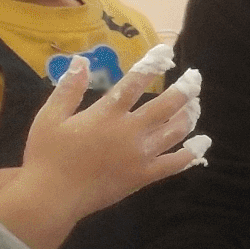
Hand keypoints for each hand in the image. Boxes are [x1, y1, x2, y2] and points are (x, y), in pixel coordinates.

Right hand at [0, 60, 198, 248]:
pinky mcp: (145, 176)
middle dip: (184, 89)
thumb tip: (81, 61)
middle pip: (166, 105)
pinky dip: (192, 152)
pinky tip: (202, 143)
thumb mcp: (49, 117)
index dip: (152, 65)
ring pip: (176, 131)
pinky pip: (176, 163)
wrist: (53, 196)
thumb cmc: (47, 155)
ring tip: (196, 105)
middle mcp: (130, 131)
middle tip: (195, 78)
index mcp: (107, 113)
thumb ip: (68, 89)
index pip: (135, 82)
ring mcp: (141, 155)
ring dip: (189, 116)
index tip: (167, 52)